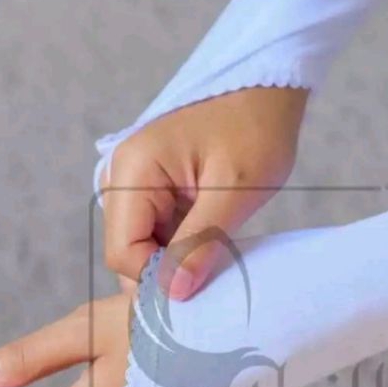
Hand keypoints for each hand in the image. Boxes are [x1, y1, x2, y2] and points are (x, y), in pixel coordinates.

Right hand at [101, 85, 308, 297]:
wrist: (266, 93)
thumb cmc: (255, 129)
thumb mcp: (235, 191)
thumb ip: (200, 243)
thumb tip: (173, 292)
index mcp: (132, 170)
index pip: (123, 252)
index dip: (157, 281)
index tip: (198, 293)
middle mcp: (121, 177)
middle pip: (128, 253)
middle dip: (165, 274)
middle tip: (211, 281)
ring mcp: (134, 184)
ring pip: (143, 249)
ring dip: (176, 263)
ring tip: (216, 260)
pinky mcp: (152, 191)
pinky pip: (157, 235)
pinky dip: (182, 249)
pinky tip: (211, 248)